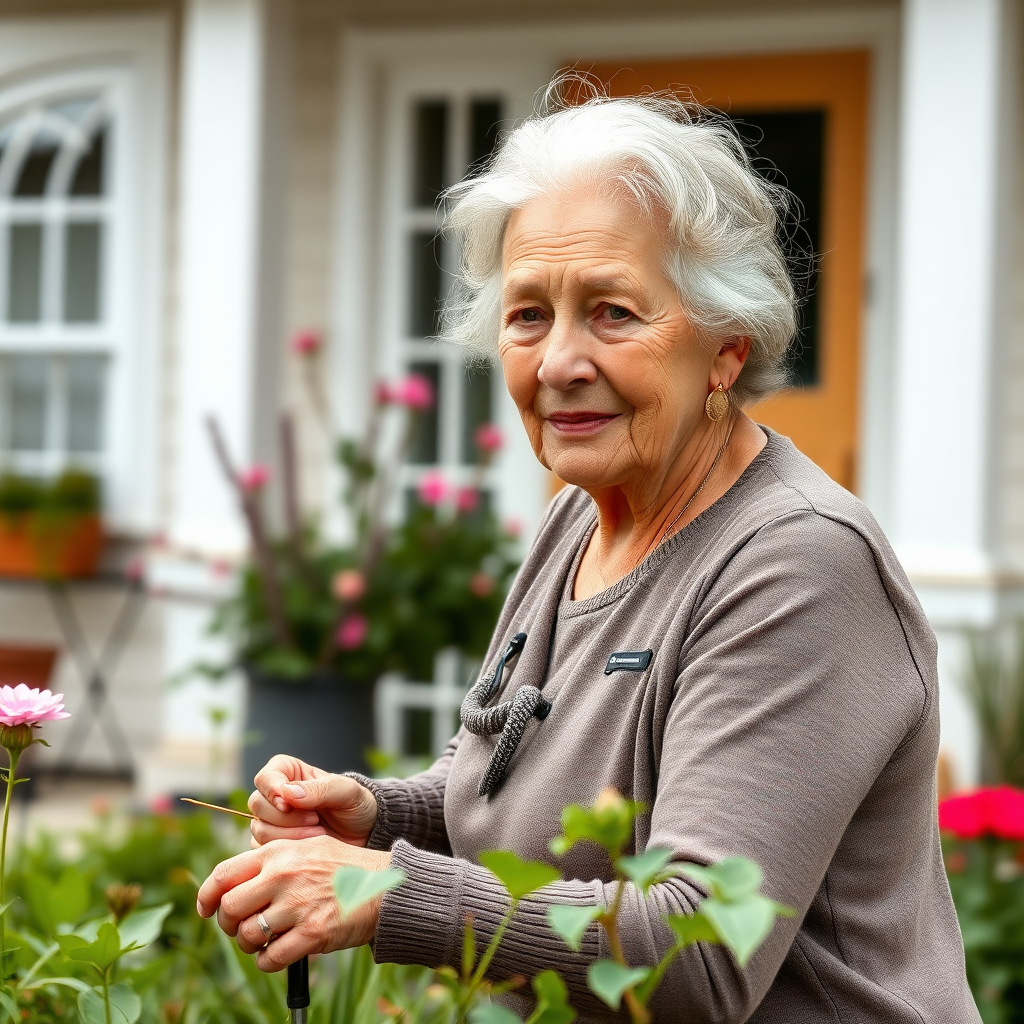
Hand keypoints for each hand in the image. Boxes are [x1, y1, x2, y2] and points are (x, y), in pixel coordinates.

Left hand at [196, 836, 390, 970]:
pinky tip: (280, 953)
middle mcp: (284, 875)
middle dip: (229, 925)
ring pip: (248, 935)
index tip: (205, 909)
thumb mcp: (307, 847)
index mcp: (279, 852)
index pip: (224, 873)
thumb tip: (234, 884)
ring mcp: (298, 904)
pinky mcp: (313, 932)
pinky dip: (268, 962)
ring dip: (250, 945)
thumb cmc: (344, 868)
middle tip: (242, 928)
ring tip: (266, 940)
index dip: (206, 896)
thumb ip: (272, 861)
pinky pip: (271, 958)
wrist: (386, 885)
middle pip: (229, 908)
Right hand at [247, 754, 377, 848]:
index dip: (273, 792)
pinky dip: (285, 851)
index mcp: (288, 772)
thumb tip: (287, 794)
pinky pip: (263, 849)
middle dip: (286, 817)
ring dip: (288, 835)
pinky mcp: (273, 844)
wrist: (363, 834)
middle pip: (257, 804)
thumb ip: (319, 789)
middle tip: (315, 820)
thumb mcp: (346, 792)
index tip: (289, 804)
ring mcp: (272, 820)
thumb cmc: (356, 805)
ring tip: (317, 833)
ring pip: (259, 828)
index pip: (264, 778)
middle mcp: (276, 794)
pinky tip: (309, 846)